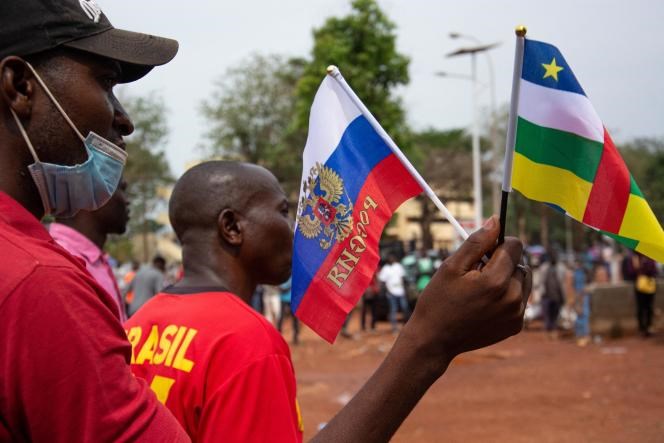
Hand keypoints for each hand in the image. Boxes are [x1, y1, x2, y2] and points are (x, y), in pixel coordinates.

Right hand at [402, 215, 530, 369]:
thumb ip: (477, 242)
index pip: (515, 245)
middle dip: (503, 262)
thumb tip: (496, 220)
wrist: (435, 340)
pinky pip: (520, 299)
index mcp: (496, 281)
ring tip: (482, 288)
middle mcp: (513, 298)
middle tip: (477, 273)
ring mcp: (517, 314)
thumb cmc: (438, 300)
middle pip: (520, 263)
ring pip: (524, 281)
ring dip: (508, 278)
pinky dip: (508, 296)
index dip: (499, 243)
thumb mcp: (452, 266)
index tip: (483, 251)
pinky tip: (485, 304)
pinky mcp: (516, 325)